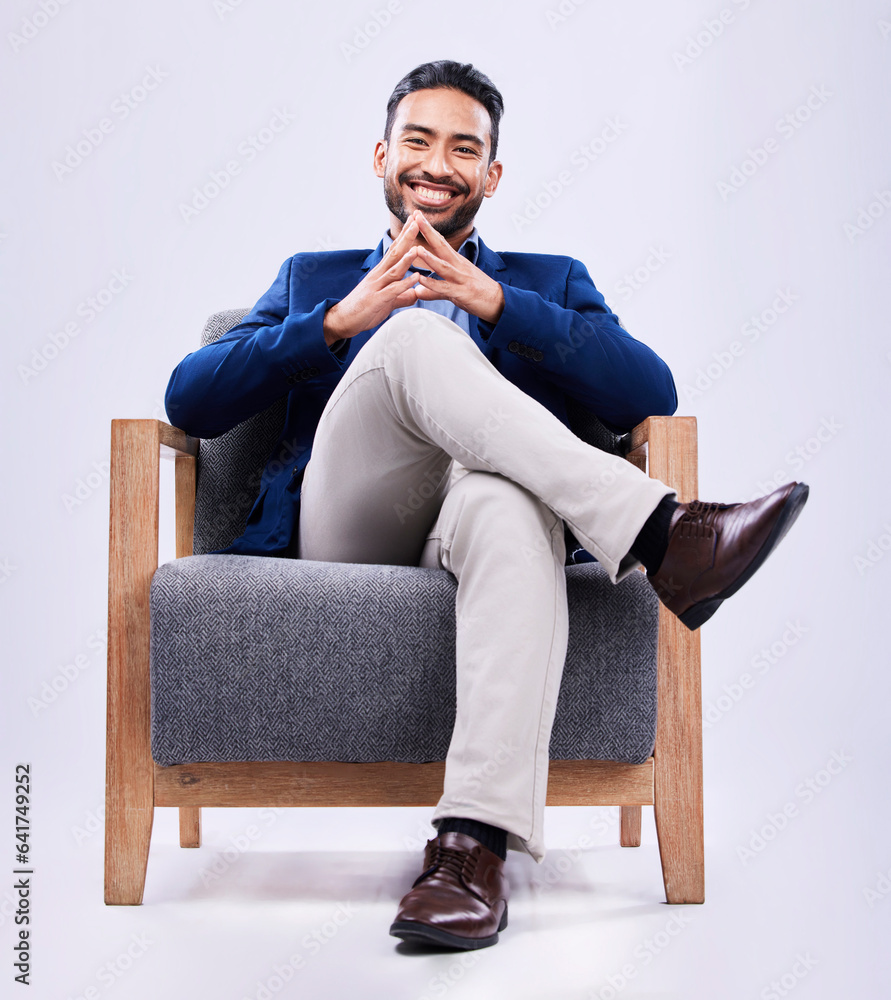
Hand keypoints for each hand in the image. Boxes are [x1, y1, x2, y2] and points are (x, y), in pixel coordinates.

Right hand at [322, 216, 422, 343]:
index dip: (405, 235)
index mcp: (381, 273)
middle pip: (395, 252)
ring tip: (419, 247)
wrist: (342, 320)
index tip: (414, 221)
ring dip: (407, 258)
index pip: (395, 250)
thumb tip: (414, 294)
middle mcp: (378, 275)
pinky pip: (393, 290)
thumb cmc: (363, 309)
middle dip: (406, 236)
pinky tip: (416, 277)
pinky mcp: (377, 299)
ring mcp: (377, 286)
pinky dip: (405, 283)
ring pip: (394, 269)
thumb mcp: (386, 301)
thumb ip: (401, 296)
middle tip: (417, 220)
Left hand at [411, 211, 504, 324]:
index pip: (441, 242)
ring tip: (417, 248)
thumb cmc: (478, 293)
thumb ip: (434, 290)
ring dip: (430, 257)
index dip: (429, 229)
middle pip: (441, 246)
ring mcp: (461, 279)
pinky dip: (432, 284)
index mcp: (457, 261)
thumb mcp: (454, 289)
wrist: (499, 302)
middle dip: (428, 231)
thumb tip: (418, 290)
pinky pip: (445, 288)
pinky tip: (421, 281)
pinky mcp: (462, 293)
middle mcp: (459, 266)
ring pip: (443, 266)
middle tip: (416, 217)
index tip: (418, 215)